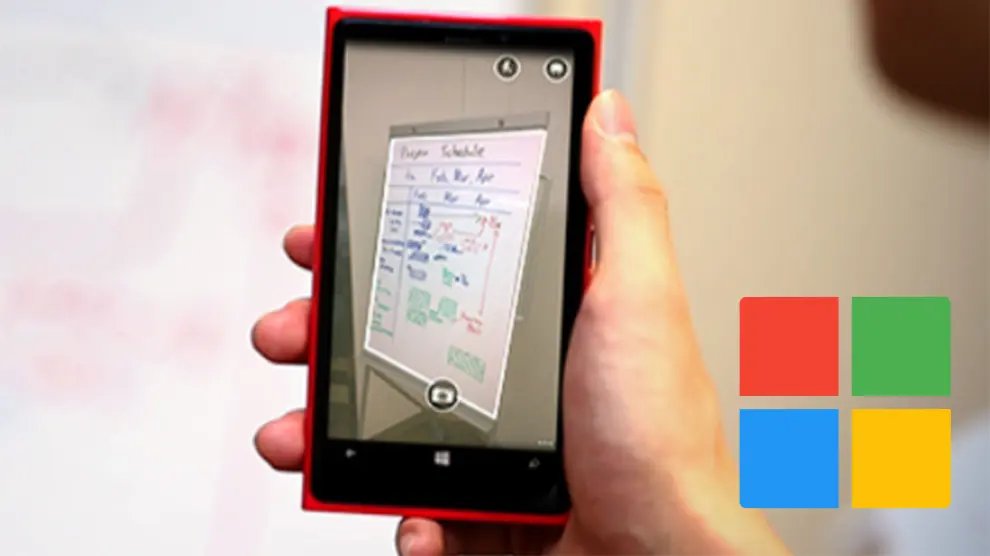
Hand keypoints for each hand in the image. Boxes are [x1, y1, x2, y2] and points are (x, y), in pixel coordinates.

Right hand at [252, 90, 787, 554]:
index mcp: (536, 323)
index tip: (328, 235)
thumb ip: (620, 207)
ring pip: (376, 425)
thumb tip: (606, 117)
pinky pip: (407, 505)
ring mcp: (484, 448)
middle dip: (323, 333)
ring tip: (288, 434)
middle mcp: (506, 380)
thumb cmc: (660, 438)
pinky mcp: (473, 512)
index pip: (442, 265)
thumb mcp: (638, 299)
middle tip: (287, 329)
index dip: (378, 247)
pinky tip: (410, 515)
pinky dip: (393, 512)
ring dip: (318, 426)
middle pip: (391, 341)